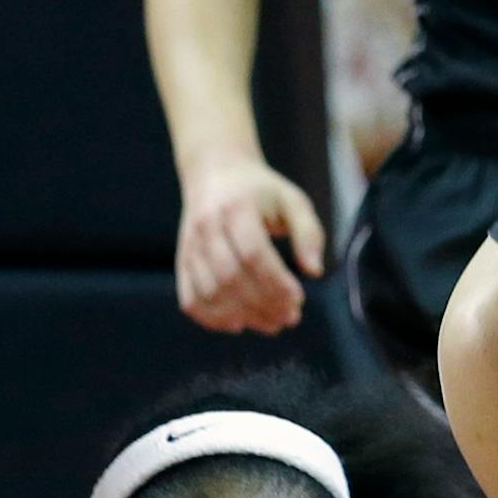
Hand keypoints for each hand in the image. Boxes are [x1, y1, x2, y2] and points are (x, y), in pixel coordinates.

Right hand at [176, 155, 326, 333]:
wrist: (215, 173)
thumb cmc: (261, 192)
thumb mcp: (292, 200)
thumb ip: (308, 233)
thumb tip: (314, 272)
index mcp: (236, 208)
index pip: (253, 254)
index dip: (276, 283)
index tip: (299, 299)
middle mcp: (207, 226)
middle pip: (231, 277)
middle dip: (264, 304)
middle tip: (290, 318)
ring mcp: (190, 246)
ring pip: (211, 292)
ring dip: (243, 316)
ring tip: (272, 324)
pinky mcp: (183, 261)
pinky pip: (190, 299)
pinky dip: (212, 319)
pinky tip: (238, 324)